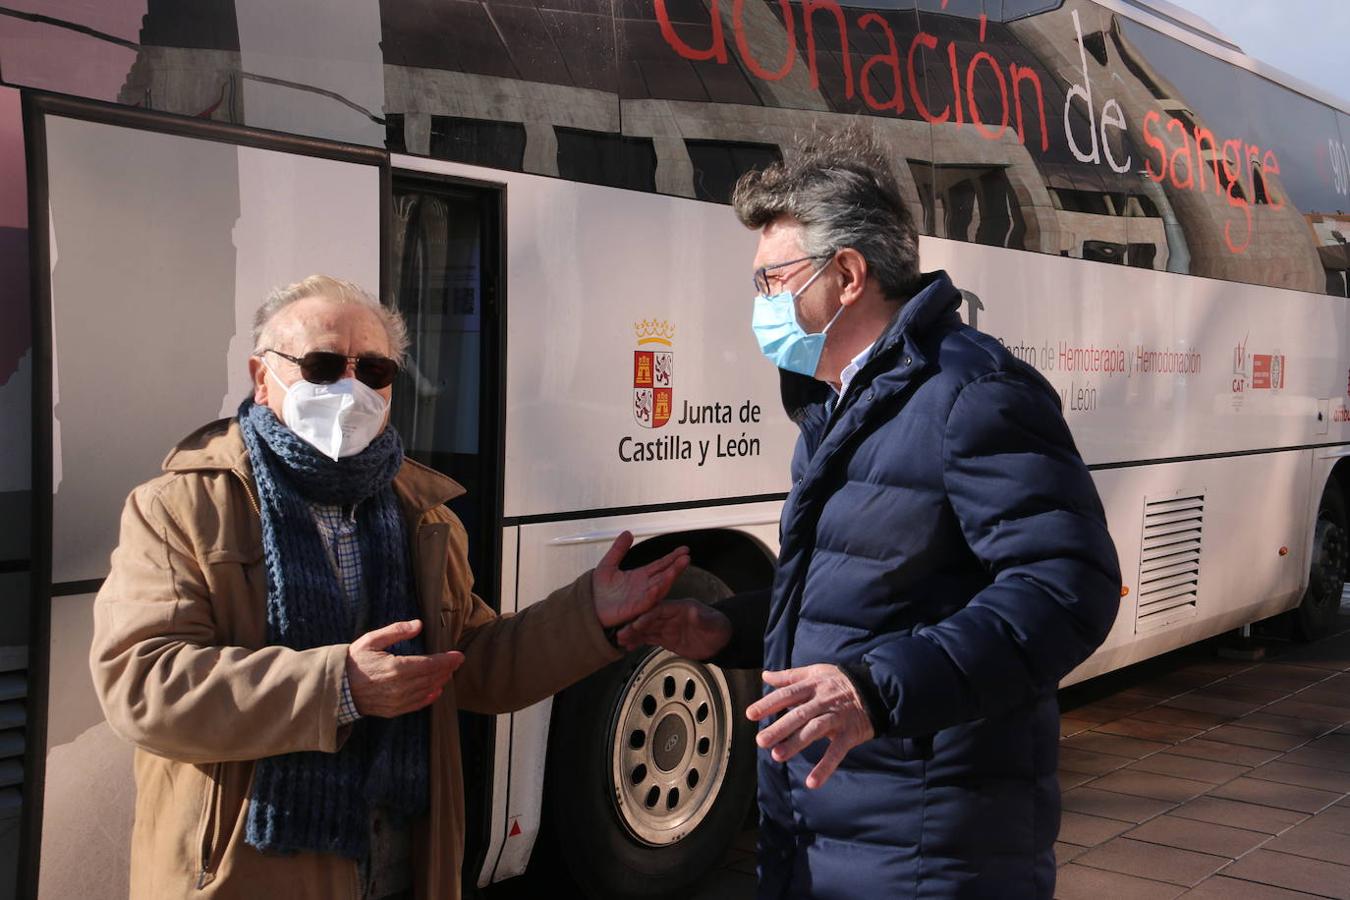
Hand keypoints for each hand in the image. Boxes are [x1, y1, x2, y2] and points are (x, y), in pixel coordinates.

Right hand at [346, 619, 463, 717]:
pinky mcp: (393, 710)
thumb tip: (419, 625)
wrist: (337, 687)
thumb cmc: (354, 661)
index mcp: (396, 668)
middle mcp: (399, 687)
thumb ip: (397, 631)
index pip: (429, 664)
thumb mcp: (372, 640)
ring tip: (448, 673)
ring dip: (440, 682)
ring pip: (426, 691)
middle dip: (446, 670)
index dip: (446, 660)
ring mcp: (397, 701)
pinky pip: (416, 705)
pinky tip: (436, 690)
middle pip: (431, 678)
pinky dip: (429, 698)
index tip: (459, 655)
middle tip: (456, 662)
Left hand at [591, 531, 690, 627]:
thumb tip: (627, 533)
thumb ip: (618, 549)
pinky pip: (647, 601)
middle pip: (665, 574)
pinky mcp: (635, 609)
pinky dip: (654, 593)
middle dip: (676, 565)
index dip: (672, 557)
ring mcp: (641, 598)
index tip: (684, 550)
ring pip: (660, 587)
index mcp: (640, 577)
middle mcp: (644, 587)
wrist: (588, 607)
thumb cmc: (598, 591)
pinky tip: (660, 584)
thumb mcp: (608, 565)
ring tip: (680, 566)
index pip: (660, 565)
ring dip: (670, 576)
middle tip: (686, 556)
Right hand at [615, 598, 731, 659]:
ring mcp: (667, 626)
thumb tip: (694, 612)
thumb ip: (702, 618)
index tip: (637, 622)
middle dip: (635, 625)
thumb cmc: (718, 626)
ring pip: (646, 629)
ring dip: (633, 634)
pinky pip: (649, 638)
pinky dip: (638, 642)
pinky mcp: (665, 637)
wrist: (720, 641)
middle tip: (622, 632)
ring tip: (620, 640)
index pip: (661, 610)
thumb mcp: (713, 622)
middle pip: (649, 618)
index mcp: (680, 607)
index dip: (649, 616)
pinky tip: (628, 646)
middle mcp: (670, 615)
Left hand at [746, 664, 874, 788]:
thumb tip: (765, 675)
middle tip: (761, 741)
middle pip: (799, 714)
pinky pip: (837, 751)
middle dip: (779, 727)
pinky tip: (812, 783)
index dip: (769, 704)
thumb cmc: (839, 681)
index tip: (751, 715)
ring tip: (778, 756)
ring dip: (797, 743)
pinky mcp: (850, 733)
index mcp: (812, 686)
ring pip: (815, 730)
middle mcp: (823, 700)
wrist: (876, 689)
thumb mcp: (815, 673)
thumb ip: (789, 676)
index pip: (787, 694)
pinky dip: (825, 767)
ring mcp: (837, 717)